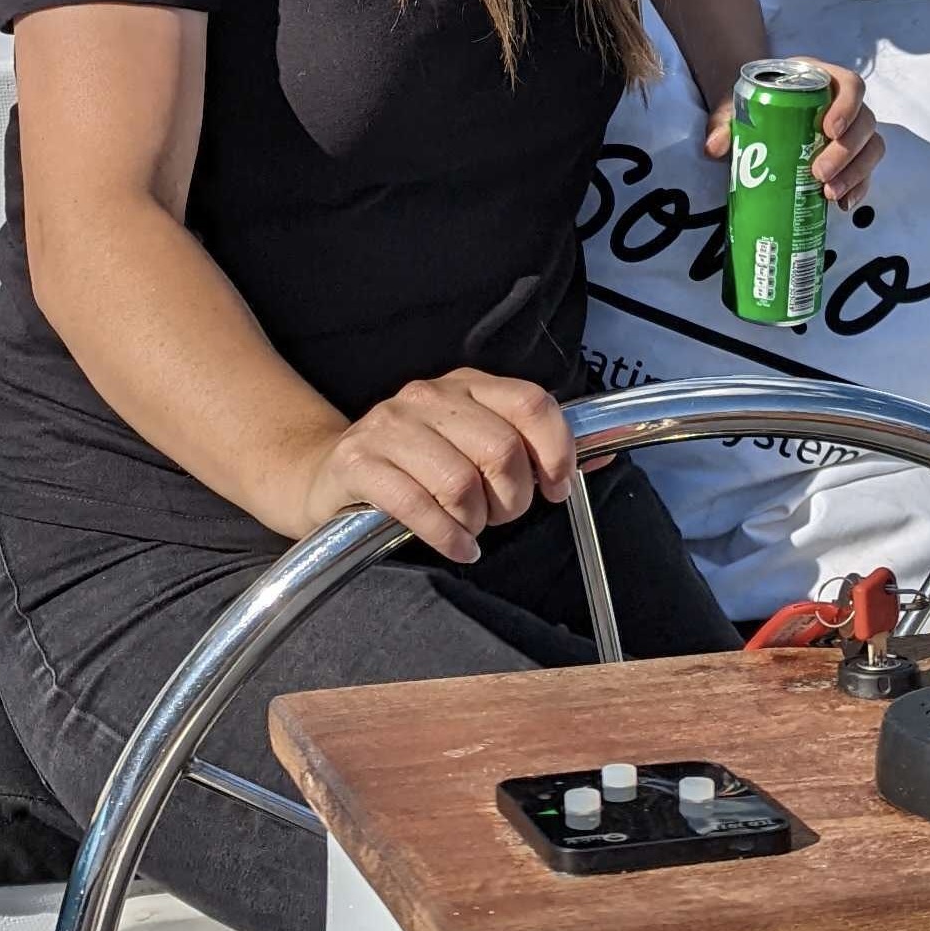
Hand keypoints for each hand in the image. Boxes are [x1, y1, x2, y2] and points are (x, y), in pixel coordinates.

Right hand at [285, 369, 576, 564]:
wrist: (326, 472)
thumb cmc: (415, 465)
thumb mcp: (473, 445)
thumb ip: (532, 449)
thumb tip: (603, 459)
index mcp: (466, 385)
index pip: (532, 403)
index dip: (556, 451)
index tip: (555, 488)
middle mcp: (428, 397)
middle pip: (500, 449)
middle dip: (511, 499)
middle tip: (500, 517)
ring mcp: (389, 426)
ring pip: (460, 482)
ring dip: (475, 522)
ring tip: (468, 529)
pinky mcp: (357, 461)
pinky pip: (415, 506)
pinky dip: (445, 537)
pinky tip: (455, 546)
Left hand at [705, 62, 883, 205]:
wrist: (755, 114)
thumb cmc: (752, 103)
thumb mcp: (736, 106)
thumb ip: (724, 121)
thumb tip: (715, 147)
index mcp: (821, 79)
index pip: (851, 85)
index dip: (848, 107)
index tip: (829, 129)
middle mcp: (843, 103)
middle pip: (865, 122)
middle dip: (846, 151)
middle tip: (819, 173)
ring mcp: (851, 130)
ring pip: (871, 147)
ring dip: (856, 173)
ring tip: (829, 194)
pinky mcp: (850, 156)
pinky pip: (866, 170)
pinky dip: (858, 188)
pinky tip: (843, 204)